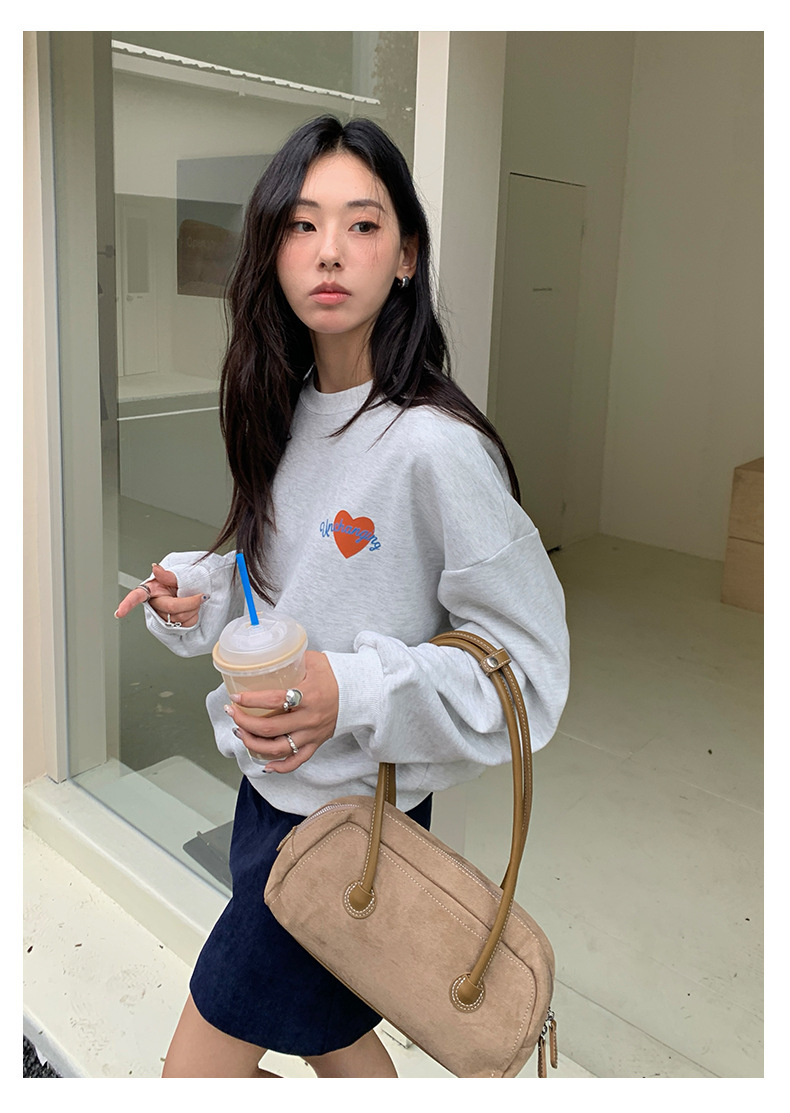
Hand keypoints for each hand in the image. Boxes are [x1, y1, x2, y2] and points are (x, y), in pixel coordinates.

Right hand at [114, 563, 205, 627]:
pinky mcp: (172, 626)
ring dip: (194, 609)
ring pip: (180, 618)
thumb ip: (167, 574)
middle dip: (190, 602)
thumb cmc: (181, 582)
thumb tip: (155, 567)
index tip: (119, 613)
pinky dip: (194, 617)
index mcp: (151, 590)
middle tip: (202, 596)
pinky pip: (186, 625)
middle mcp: (155, 604)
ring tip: (195, 601)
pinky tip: (193, 611)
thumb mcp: (176, 575)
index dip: (127, 604)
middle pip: (171, 608)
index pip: (136, 596)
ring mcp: (163, 617)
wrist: (193, 592)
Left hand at [224, 651, 338, 773]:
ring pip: (278, 748)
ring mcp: (312, 734)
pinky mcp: (316, 743)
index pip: (273, 700)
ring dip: (254, 744)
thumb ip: (291, 660)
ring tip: (241, 733)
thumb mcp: (313, 660)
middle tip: (232, 714)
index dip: (250, 700)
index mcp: (307, 695)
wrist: (360, 692)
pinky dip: (280, 766)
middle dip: (244, 722)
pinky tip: (266, 764)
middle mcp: (308, 718)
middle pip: (269, 729)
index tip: (235, 697)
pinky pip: (297, 761)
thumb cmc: (336, 674)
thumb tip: (267, 659)